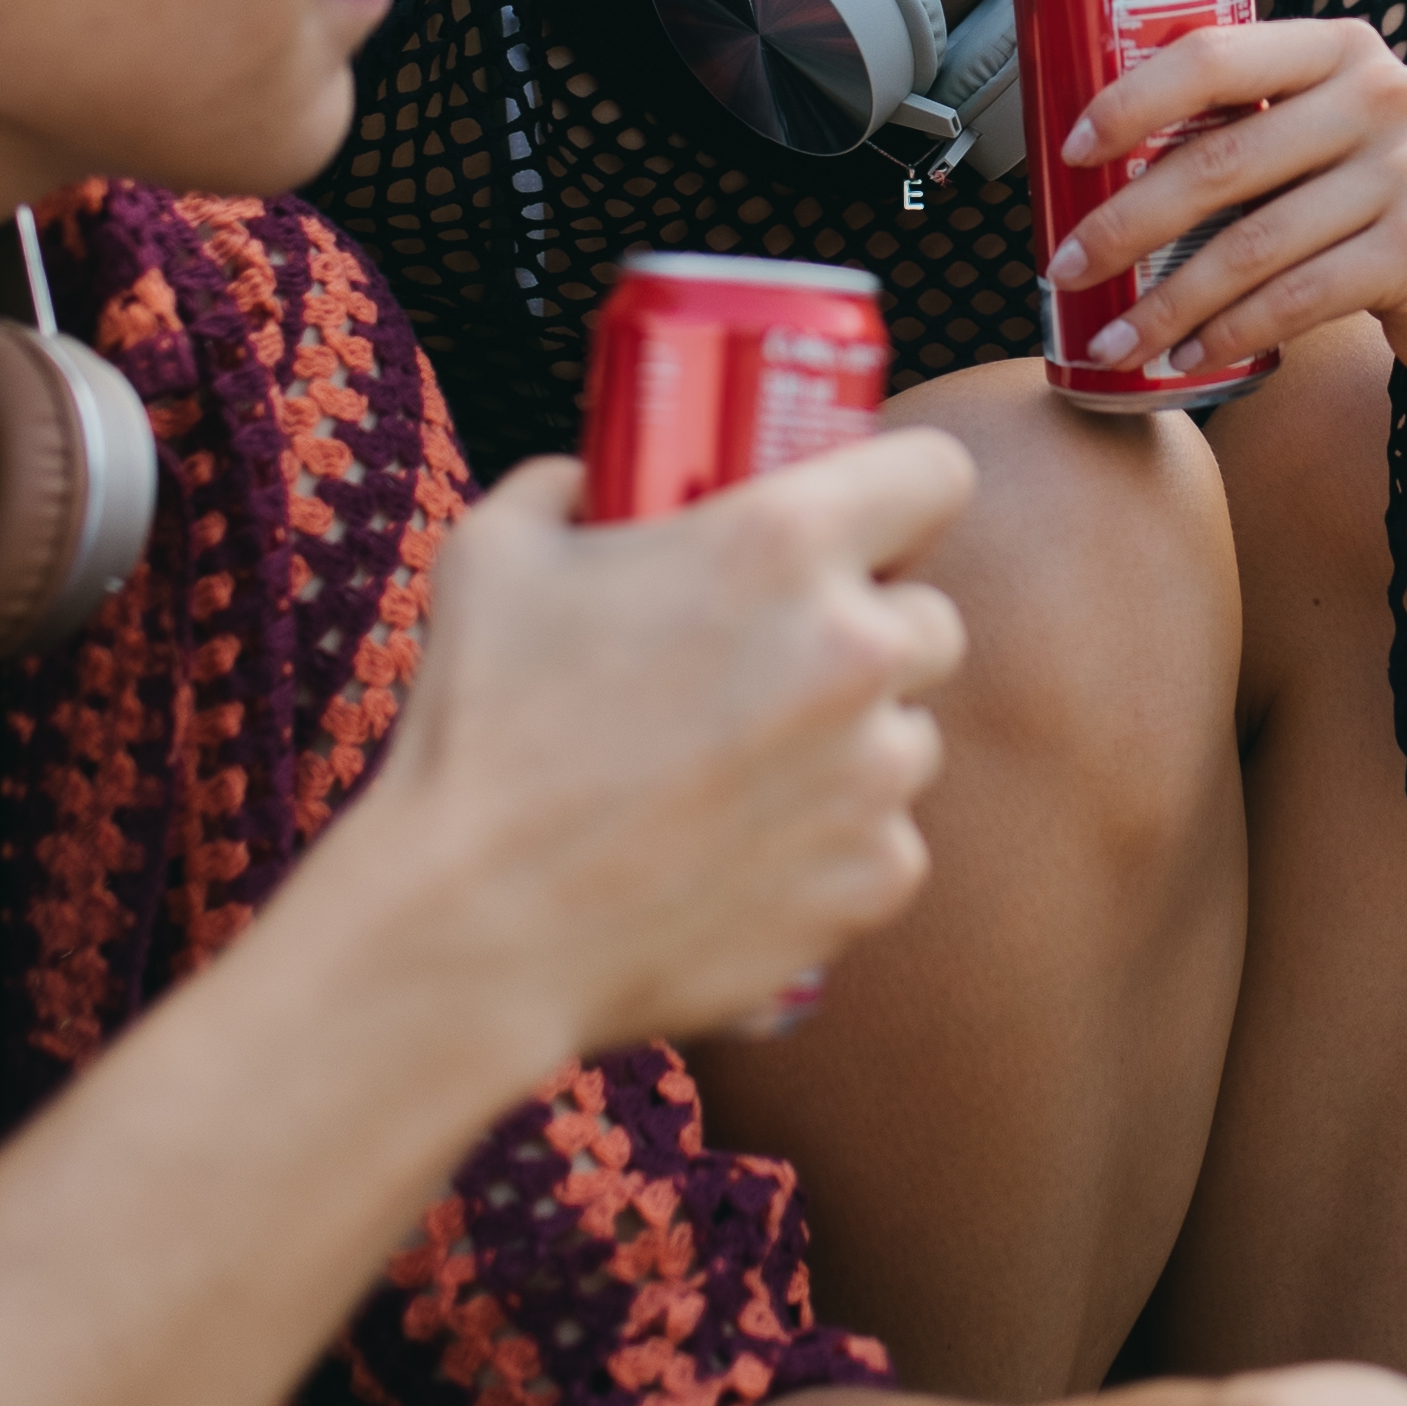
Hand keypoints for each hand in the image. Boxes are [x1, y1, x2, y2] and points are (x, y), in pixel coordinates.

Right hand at [354, 429, 975, 1066]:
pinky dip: (831, 849)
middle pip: (932, 620)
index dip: (901, 495)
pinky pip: (887, 842)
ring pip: (908, 738)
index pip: (936, 474)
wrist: (470, 931)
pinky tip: (736, 858)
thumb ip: (569, 489)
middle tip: (778, 666)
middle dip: (870, 636)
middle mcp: (856, 651)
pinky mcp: (873, 879)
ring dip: (851, 748)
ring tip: (737, 778)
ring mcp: (874, 775)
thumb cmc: (475, 734)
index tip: (866, 528)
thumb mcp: (494, 554)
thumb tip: (597, 479)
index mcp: (782, 543)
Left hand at [1045, 19, 1406, 420]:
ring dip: (1166, 301)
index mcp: (1342, 49)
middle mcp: (1383, 94)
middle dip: (1124, 223)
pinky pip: (1298, 298)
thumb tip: (1101, 161)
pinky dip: (1233, 334)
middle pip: (1219, 160)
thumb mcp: (1334, 144)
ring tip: (1113, 340)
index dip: (1130, 100)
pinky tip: (1192, 358)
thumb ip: (1252, 129)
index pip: (1215, 55)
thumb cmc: (1386, 215)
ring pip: (1250, 243)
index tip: (1069, 153)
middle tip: (1065, 269)